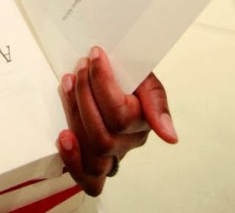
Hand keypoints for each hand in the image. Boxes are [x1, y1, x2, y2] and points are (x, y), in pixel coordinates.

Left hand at [57, 47, 177, 195]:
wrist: (111, 73)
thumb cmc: (126, 75)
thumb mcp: (144, 74)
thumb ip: (156, 98)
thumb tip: (170, 136)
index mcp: (143, 122)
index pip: (120, 116)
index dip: (102, 84)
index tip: (95, 55)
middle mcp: (128, 143)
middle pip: (103, 138)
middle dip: (85, 95)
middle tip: (80, 66)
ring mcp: (110, 155)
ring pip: (94, 157)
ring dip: (75, 116)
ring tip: (67, 85)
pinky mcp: (92, 162)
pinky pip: (89, 179)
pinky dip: (73, 161)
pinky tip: (64, 136)